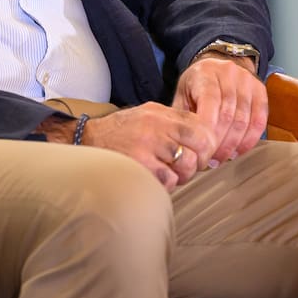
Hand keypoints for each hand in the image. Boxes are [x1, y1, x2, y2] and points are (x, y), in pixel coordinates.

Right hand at [37, 102, 215, 189]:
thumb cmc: (120, 131)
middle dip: (200, 160)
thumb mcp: (147, 115)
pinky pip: (170, 179)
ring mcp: (149, 145)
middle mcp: (157, 126)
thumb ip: (173, 122)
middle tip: (190, 166)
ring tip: (170, 173)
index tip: (202, 152)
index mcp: (161, 113)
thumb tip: (204, 137)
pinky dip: (167, 183)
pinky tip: (155, 178)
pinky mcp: (141, 164)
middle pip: (200, 145)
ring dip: (183, 175)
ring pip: (187, 165)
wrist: (88, 139)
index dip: (208, 143)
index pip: (201, 126)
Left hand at [172, 54, 267, 164]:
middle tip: (211, 160)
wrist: (219, 62)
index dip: (208, 130)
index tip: (201, 149)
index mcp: (205, 74)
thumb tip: (179, 143)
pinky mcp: (260, 90)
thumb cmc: (197, 83)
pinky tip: (239, 151)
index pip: (210, 103)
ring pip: (244, 120)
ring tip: (223, 158)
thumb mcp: (183, 92)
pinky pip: (259, 120)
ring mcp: (247, 81)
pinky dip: (250, 139)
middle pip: (228, 115)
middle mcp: (228, 74)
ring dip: (234, 144)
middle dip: (220, 142)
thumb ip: (182, 115)